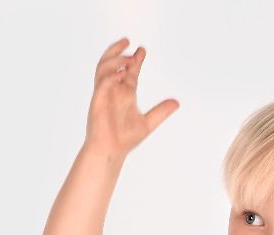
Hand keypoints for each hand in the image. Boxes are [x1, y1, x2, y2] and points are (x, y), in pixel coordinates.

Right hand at [85, 37, 178, 158]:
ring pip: (104, 67)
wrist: (110, 151)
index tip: (142, 50)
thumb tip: (176, 103)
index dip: (136, 60)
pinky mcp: (98, 100)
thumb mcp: (148, 123)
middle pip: (113, 63)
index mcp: (124, 94)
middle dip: (120, 51)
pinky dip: (111, 75)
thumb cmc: (124, 139)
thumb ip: (161, 112)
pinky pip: (102, 82)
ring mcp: (104, 94)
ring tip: (129, 58)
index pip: (129, 72)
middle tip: (130, 44)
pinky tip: (123, 73)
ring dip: (115, 59)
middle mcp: (113, 91)